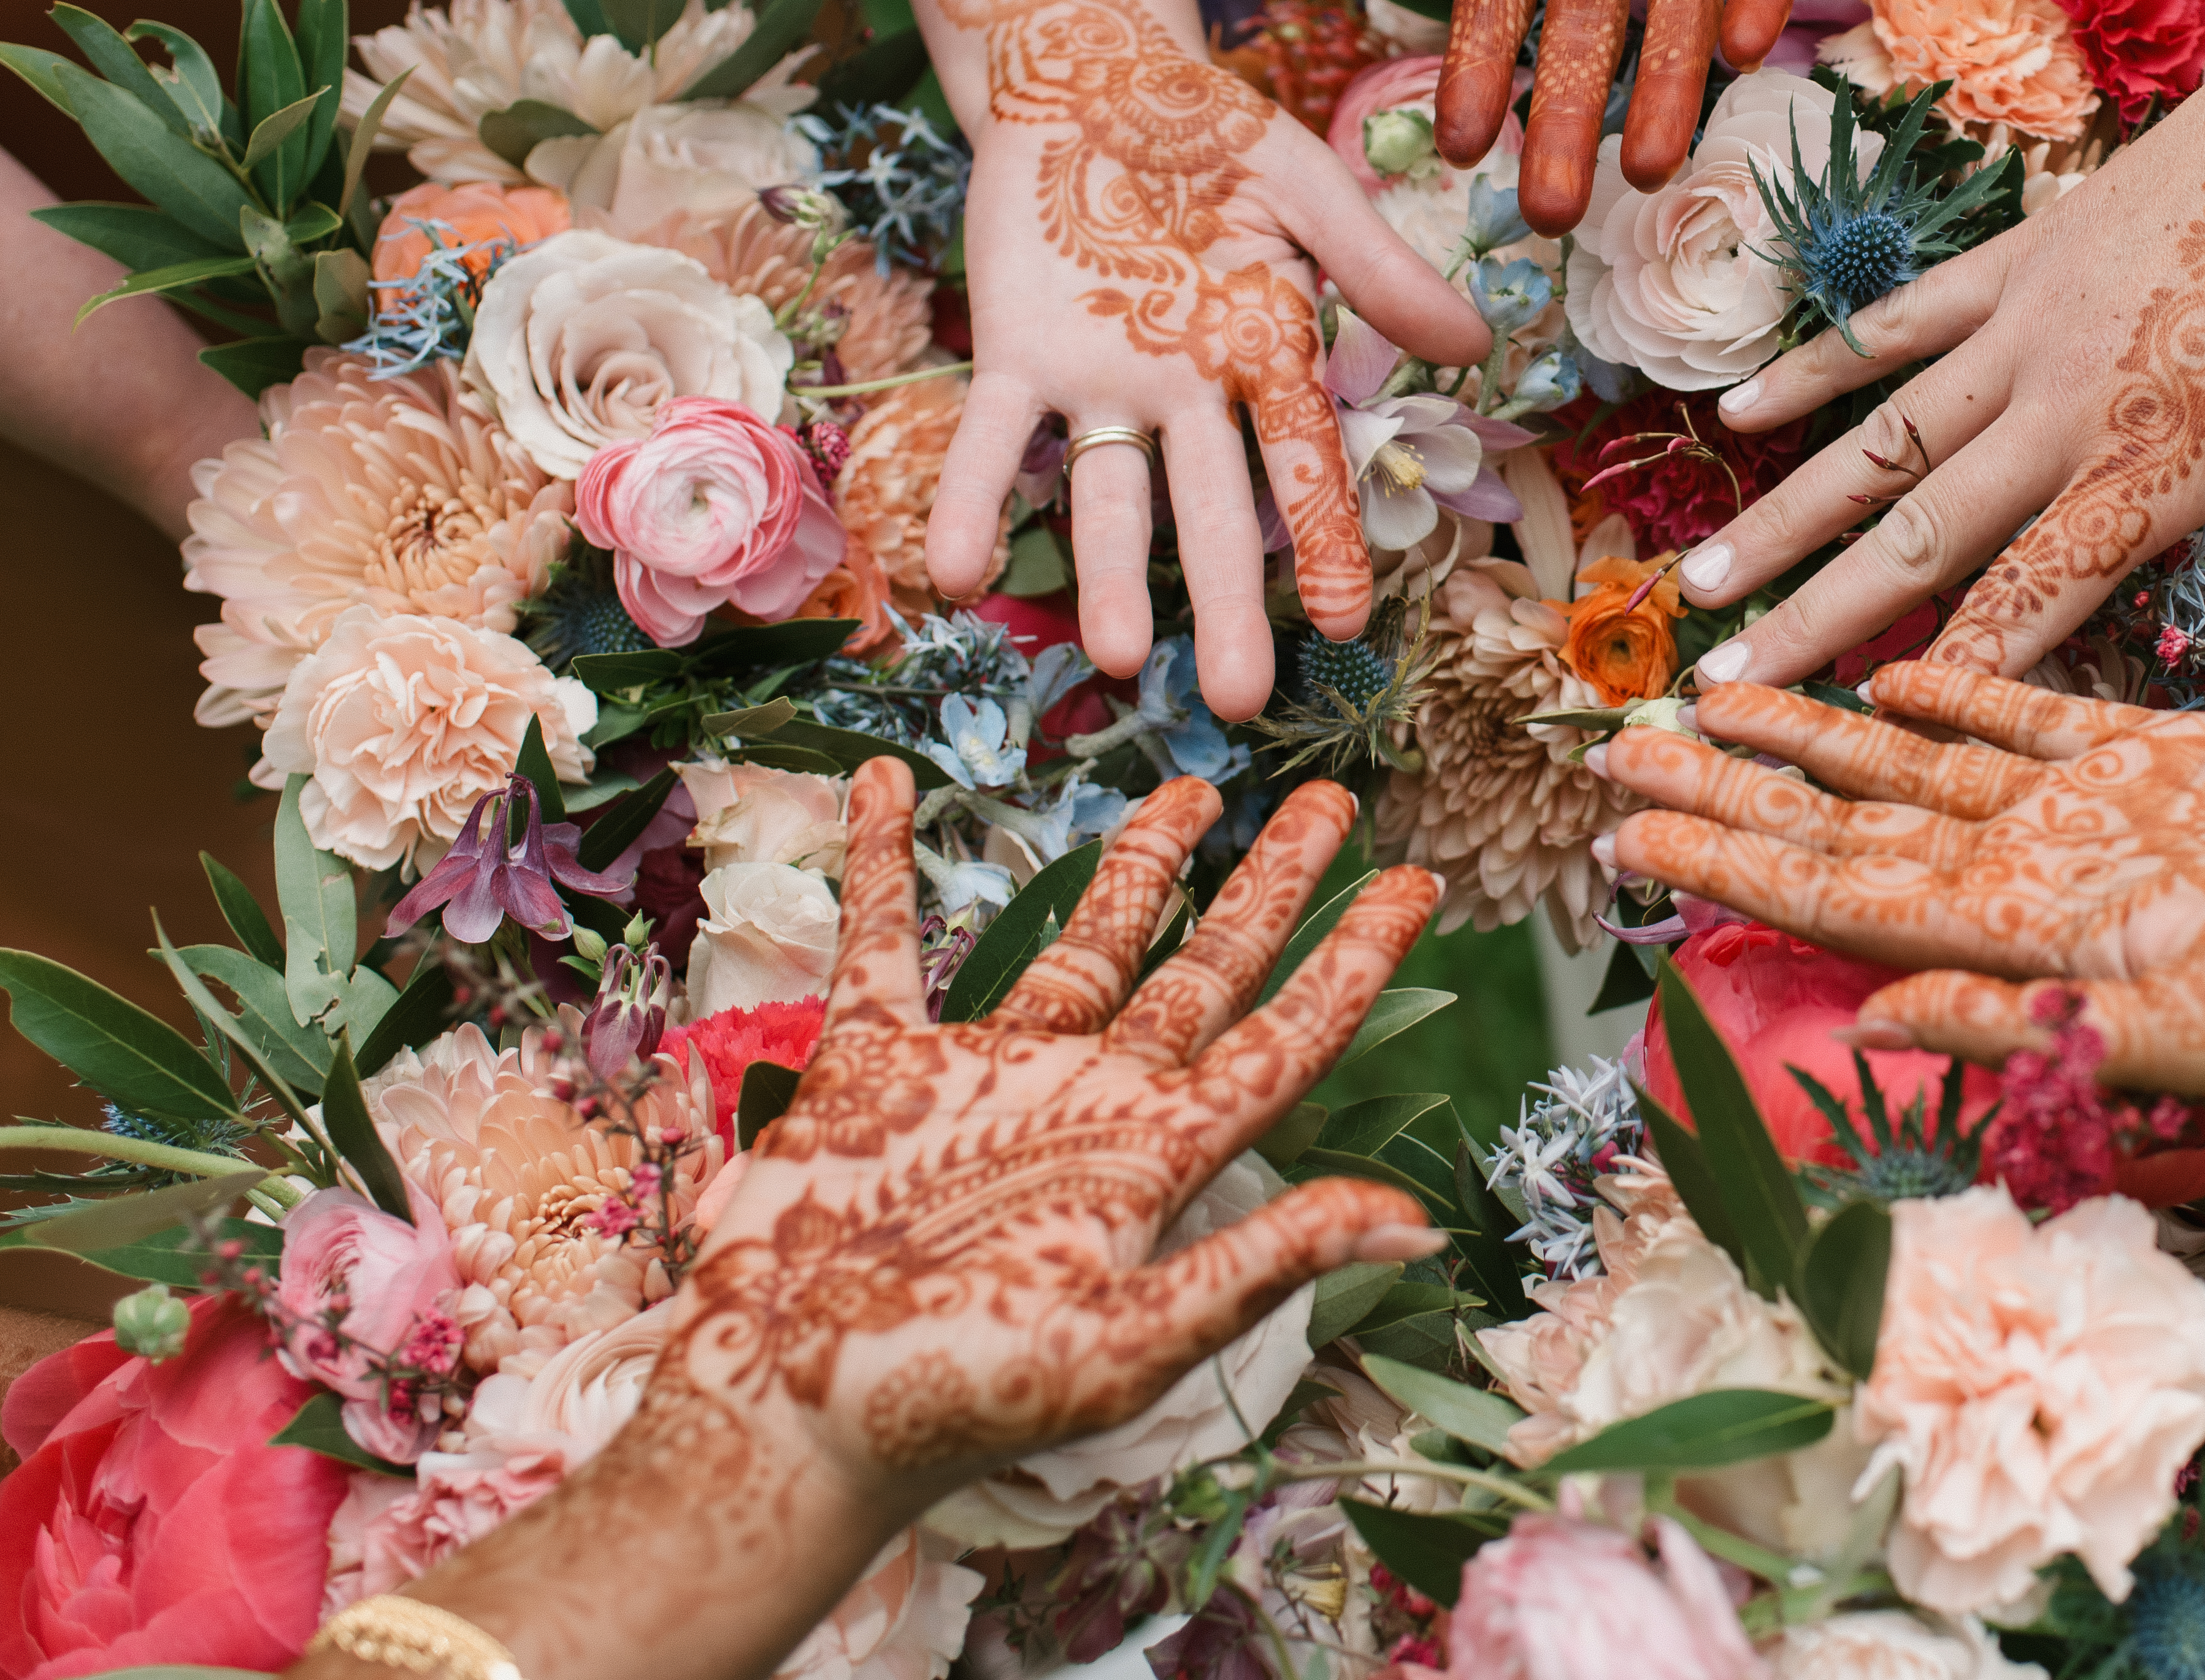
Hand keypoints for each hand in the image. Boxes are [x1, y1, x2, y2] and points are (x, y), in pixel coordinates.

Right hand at [641, 758, 1445, 1527]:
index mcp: (1155, 1160)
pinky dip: (884, 862)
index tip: (1418, 883)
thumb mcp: (1127, 1343)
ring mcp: (984, 1079)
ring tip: (1193, 790)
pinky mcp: (873, 1072)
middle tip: (1332, 800)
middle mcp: (1087, 1105)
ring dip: (1134, 866)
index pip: (1285, 1038)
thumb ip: (1264, 1265)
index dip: (1353, 963)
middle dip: (1272, 886)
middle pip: (1207, 970)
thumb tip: (1419, 1227)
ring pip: (1081, 944)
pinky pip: (885, 944)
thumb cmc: (951, 1406)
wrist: (785, 1423)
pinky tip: (892, 781)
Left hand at [915, 0, 1489, 716]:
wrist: (1086, 76)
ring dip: (1107, 576)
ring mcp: (1097, 382)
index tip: (1345, 620)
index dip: (1325, 541)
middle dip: (1221, 604)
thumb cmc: (1208, 132)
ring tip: (1112, 655)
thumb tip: (1475, 347)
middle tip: (1234, 699)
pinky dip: (971, 502)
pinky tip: (957, 574)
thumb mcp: (1307, 187)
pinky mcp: (1014, 354)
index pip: (1301, 466)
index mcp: (1260, 356)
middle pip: (1209, 512)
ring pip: (1107, 495)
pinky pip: (992, 441)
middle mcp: (1181, 393)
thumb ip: (1380, 268)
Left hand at [1601, 664, 2204, 1088]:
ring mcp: (2077, 813)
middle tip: (1614, 756)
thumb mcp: (2189, 1028)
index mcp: (2017, 933)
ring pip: (1905, 763)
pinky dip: (1948, 692)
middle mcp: (2022, 873)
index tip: (1624, 838)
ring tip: (1705, 697)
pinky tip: (1881, 672)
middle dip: (1724, 794)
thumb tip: (1877, 1021)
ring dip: (1805, 733)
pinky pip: (2018, 717)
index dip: (1725, 863)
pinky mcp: (2143, 757)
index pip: (1831, 893)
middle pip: (1839, 826)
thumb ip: (2031, 1028)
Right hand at [1675, 0, 2204, 729]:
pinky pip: (1897, 326)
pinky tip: (1736, 412)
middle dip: (1817, 623)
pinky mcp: (2019, 258)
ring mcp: (2029, 325)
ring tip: (1701, 583)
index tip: (1856, 742)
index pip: (2030, 599)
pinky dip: (1817, 370)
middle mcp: (2069, 404)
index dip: (1946, 678)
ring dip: (1786, 517)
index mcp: (2159, 465)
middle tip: (1721, 690)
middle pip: (1920, 538)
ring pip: (1880, 442)